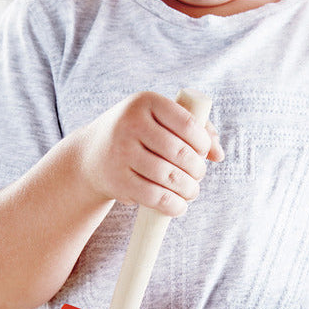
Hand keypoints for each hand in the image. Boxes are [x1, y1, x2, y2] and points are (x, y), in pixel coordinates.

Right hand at [76, 91, 223, 216]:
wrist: (90, 156)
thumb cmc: (136, 136)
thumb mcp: (158, 121)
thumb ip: (194, 129)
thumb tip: (218, 154)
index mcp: (145, 102)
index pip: (187, 123)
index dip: (202, 142)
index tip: (203, 153)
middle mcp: (130, 123)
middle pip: (180, 152)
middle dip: (197, 170)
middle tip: (198, 176)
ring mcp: (122, 152)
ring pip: (169, 176)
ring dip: (188, 190)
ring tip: (191, 192)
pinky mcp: (118, 180)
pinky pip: (154, 196)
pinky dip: (173, 205)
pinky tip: (179, 206)